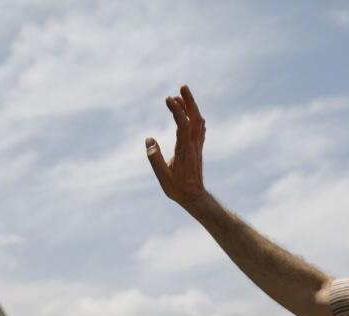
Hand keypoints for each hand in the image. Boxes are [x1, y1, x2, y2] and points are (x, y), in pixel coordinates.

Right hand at [146, 85, 207, 206]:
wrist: (194, 197)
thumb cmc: (177, 188)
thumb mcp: (162, 176)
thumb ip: (154, 157)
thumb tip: (149, 138)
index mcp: (184, 149)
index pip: (182, 124)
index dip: (176, 110)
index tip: (168, 98)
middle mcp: (193, 144)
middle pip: (195, 117)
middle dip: (189, 101)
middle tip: (182, 86)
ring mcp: (197, 146)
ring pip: (198, 121)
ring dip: (192, 107)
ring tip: (182, 96)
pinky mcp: (198, 149)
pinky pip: (200, 129)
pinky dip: (195, 117)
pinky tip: (192, 114)